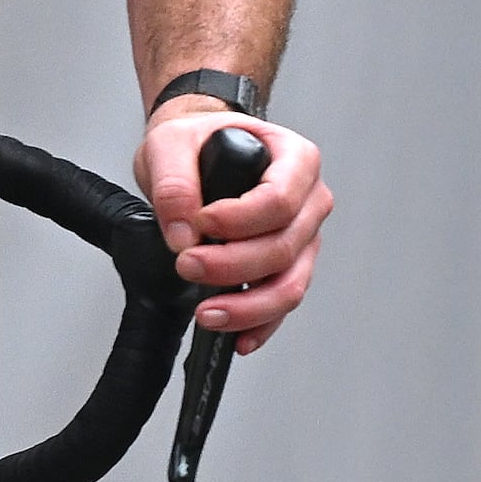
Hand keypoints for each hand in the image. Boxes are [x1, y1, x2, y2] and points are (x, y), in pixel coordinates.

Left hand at [141, 100, 326, 351]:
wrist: (198, 155)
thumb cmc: (198, 143)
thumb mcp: (171, 144)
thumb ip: (173, 183)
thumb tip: (183, 232)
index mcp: (294, 159)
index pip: (280, 199)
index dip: (240, 220)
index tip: (201, 222)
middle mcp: (308, 201)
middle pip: (284, 247)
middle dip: (233, 266)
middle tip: (187, 263)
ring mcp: (302, 238)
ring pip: (290, 284)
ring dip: (248, 305)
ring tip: (207, 313)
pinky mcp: (288, 268)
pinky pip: (282, 303)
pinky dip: (261, 324)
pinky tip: (238, 338)